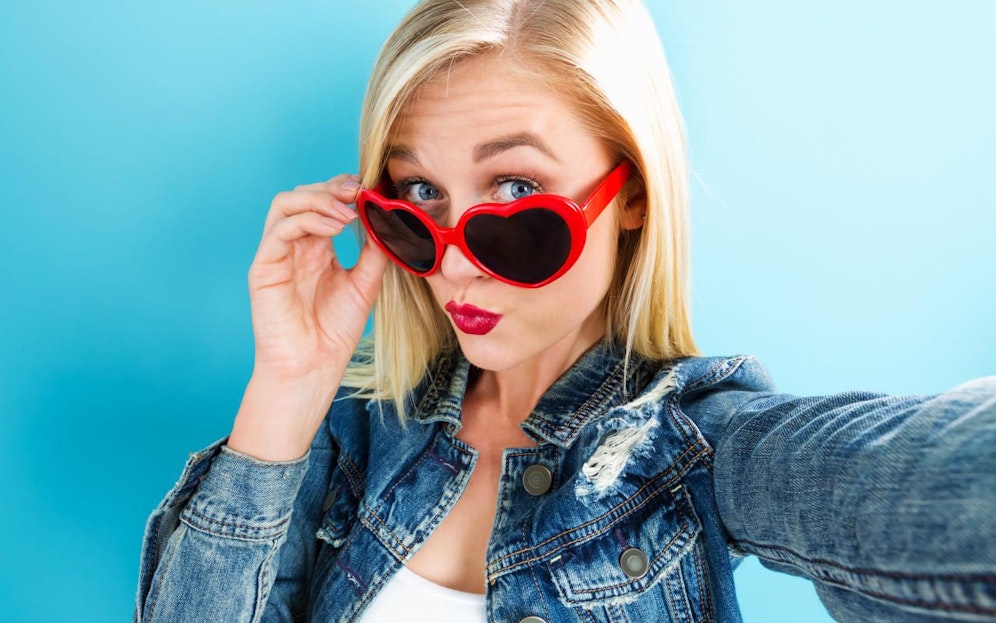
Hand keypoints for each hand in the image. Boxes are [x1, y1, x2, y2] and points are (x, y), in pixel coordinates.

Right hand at [228, 174, 388, 460]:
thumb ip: (374, 250)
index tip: (372, 190)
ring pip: (286, 204)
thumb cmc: (334, 331)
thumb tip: (387, 217)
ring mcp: (277, 254)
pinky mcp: (264, 267)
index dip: (344, 190)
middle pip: (303, 195)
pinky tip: (334, 226)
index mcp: (316, 247)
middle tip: (360, 192)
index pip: (324, 203)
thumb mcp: (365, 283)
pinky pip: (280, 229)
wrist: (313, 367)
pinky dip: (308, 219)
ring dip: (319, 199)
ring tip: (348, 210)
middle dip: (332, 188)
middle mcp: (294, 246)